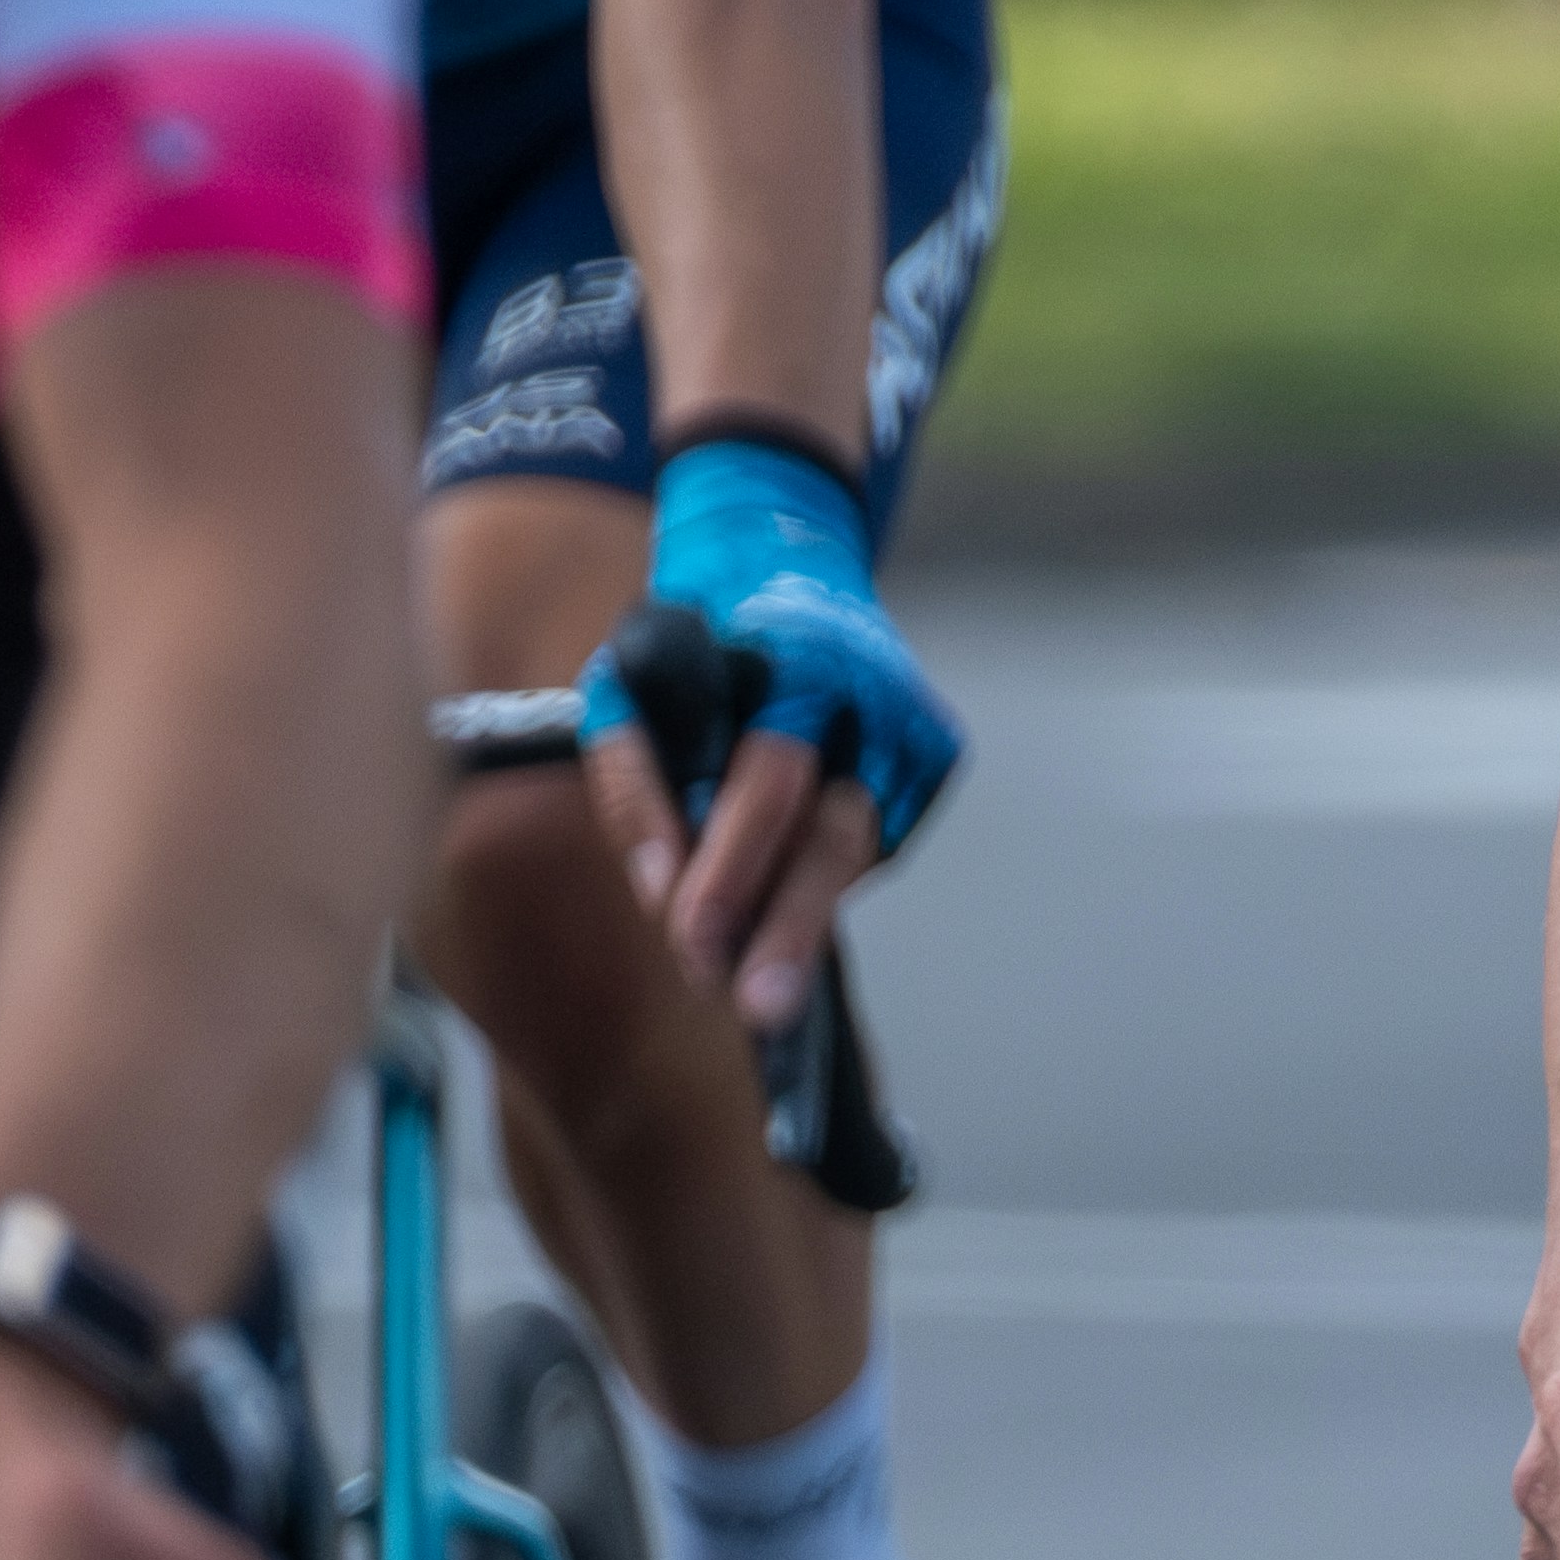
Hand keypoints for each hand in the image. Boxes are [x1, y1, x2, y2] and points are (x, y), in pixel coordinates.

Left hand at [579, 442, 960, 1021]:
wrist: (787, 549)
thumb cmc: (693, 630)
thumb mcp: (625, 681)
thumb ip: (637, 784)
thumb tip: (661, 893)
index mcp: (799, 661)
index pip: (770, 779)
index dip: (731, 868)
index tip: (689, 943)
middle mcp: (874, 695)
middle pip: (837, 832)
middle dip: (791, 929)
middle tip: (759, 1011)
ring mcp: (915, 727)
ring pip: (858, 849)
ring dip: (796, 917)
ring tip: (747, 980)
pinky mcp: (934, 755)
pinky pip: (875, 841)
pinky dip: (822, 876)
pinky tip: (779, 892)